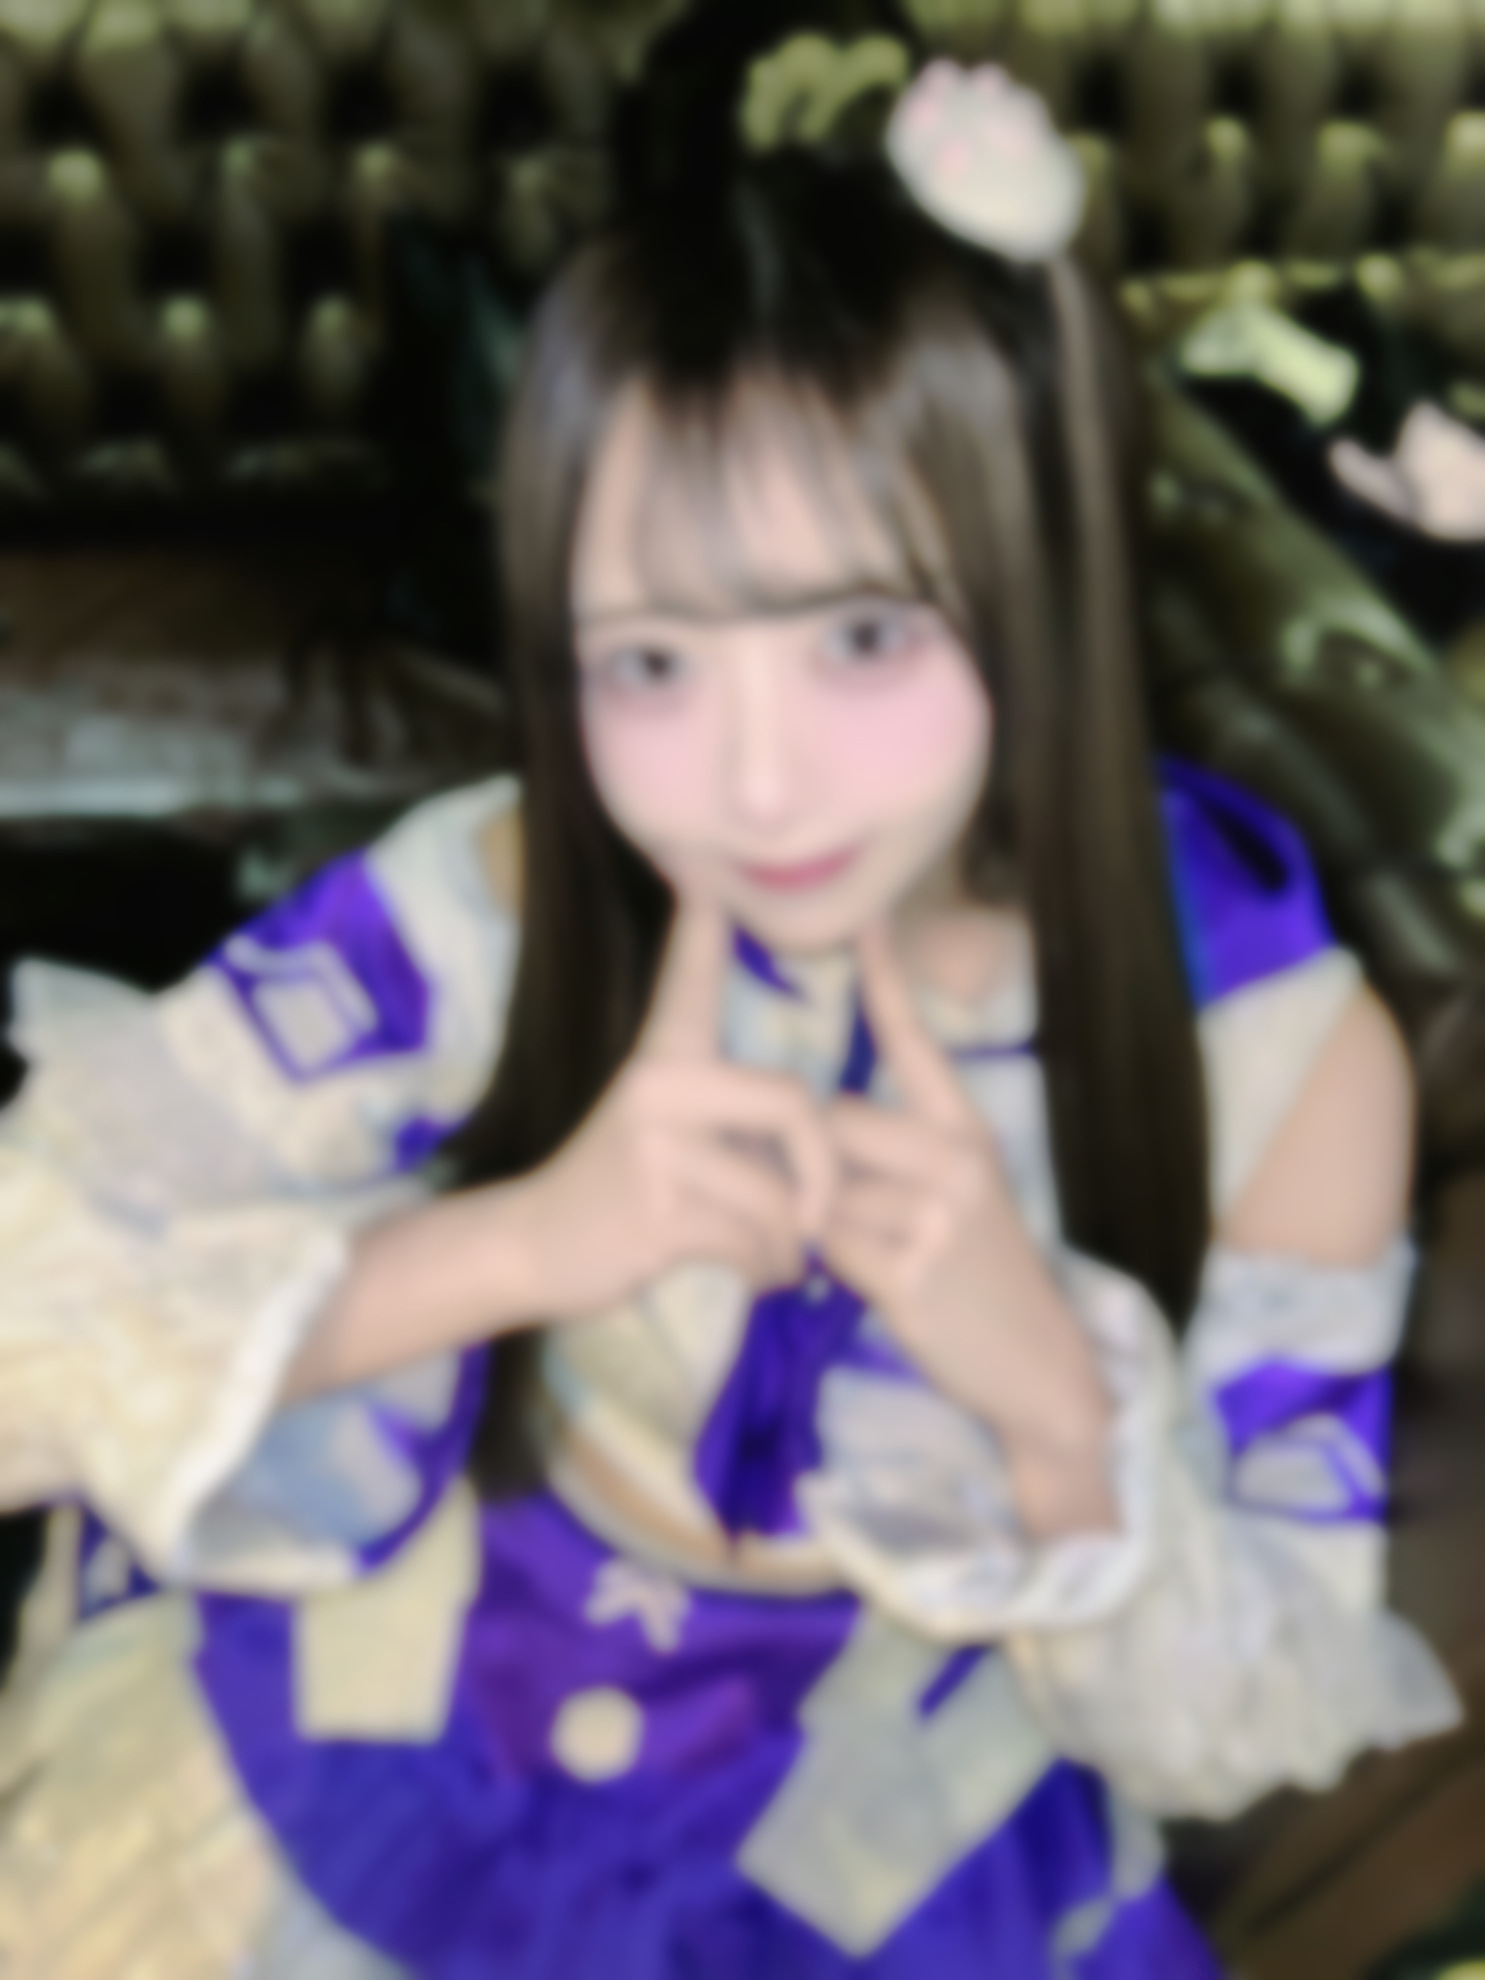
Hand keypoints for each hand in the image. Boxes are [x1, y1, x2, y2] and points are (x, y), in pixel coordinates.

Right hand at [506, 898, 834, 1320]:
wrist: (537, 1248)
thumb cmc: (623, 1190)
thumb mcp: (663, 1125)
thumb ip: (727, 1108)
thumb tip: (810, 1122)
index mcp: (665, 1058)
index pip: (689, 977)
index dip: (701, 923)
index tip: (699, 860)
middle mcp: (659, 1087)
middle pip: (793, 1105)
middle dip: (824, 1173)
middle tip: (818, 1219)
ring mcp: (655, 1148)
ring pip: (779, 1192)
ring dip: (794, 1243)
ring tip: (779, 1259)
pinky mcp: (656, 1210)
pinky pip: (755, 1240)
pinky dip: (772, 1270)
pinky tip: (760, 1277)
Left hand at [819, 923, 1115, 1535]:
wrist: (1040, 1370)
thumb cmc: (983, 1282)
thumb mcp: (961, 1200)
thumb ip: (901, 1156)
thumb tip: (823, 1128)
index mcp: (968, 1133)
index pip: (920, 1043)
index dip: (889, 981)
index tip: (866, 919)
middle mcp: (957, 1160)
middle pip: (833, 1125)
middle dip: (813, 1166)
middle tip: (842, 1212)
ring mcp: (937, 1215)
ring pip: (824, 1189)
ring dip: (818, 1223)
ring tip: (864, 1255)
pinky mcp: (912, 1271)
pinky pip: (828, 1248)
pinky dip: (825, 1267)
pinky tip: (863, 1285)